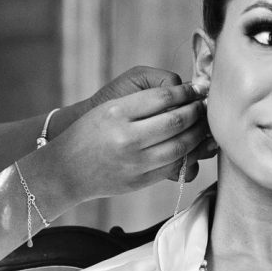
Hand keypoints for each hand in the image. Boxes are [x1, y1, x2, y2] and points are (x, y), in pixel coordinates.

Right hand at [85, 66, 214, 175]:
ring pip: (181, 146)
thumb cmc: (89, 134)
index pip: (163, 97)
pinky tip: (194, 146)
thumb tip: (182, 94)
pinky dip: (190, 155)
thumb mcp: (109, 108)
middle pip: (176, 121)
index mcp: (118, 113)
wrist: (66, 170)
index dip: (186, 92)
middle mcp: (127, 138)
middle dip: (196, 112)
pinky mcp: (141, 180)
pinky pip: (175, 166)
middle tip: (204, 106)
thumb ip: (143, 101)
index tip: (196, 90)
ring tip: (203, 125)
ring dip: (198, 134)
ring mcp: (135, 162)